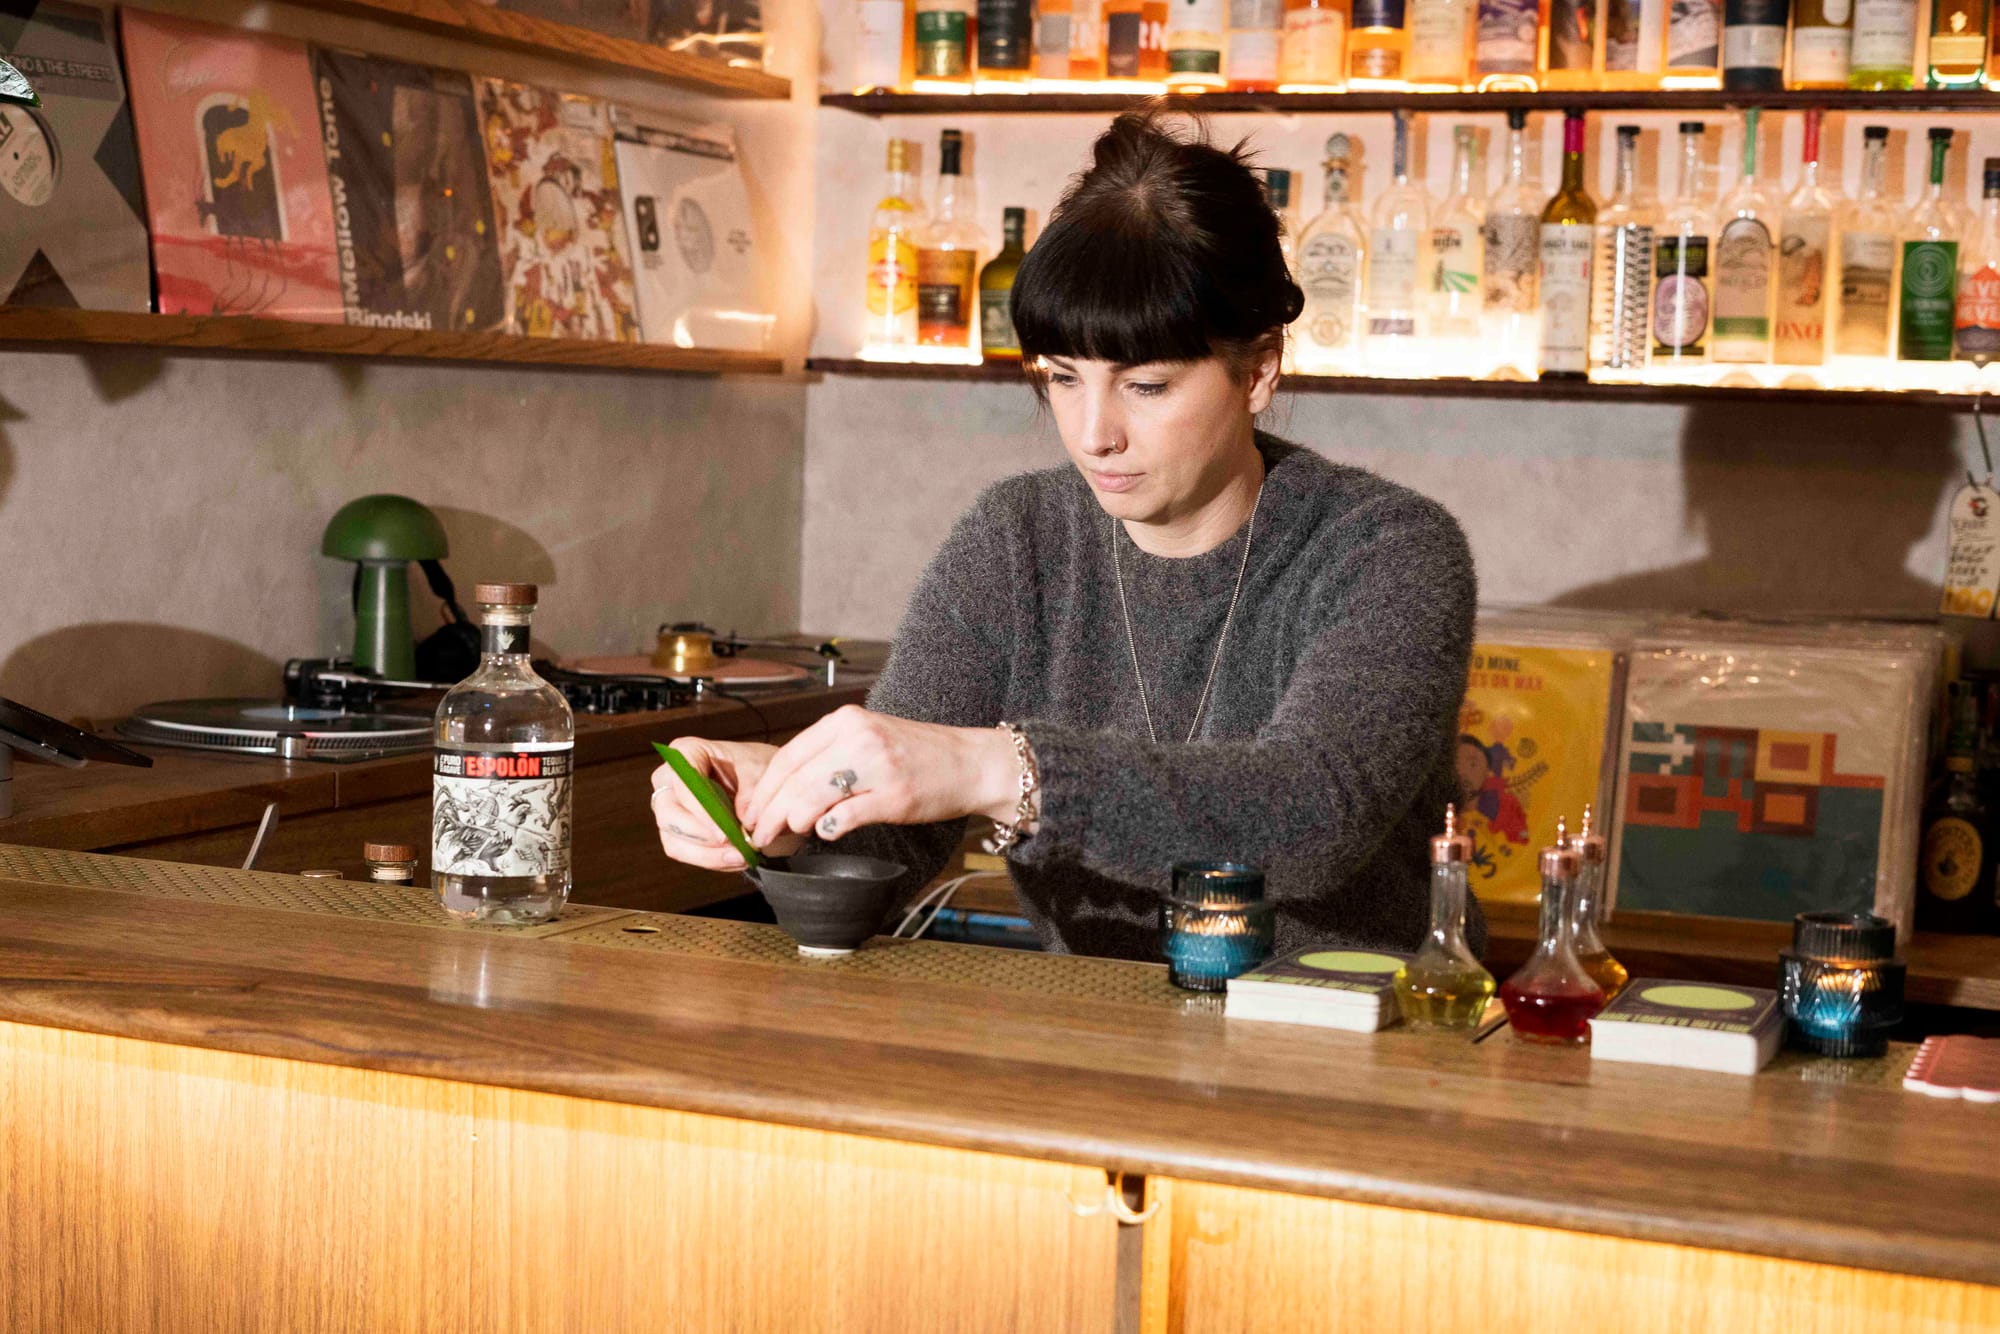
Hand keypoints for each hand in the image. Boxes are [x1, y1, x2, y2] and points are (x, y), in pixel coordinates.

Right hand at [648, 737, 803, 870]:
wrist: (765, 787)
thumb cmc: (759, 770)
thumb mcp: (763, 771)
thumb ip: (752, 790)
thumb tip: (742, 818)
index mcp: (686, 752)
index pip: (683, 782)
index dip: (700, 810)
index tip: (724, 833)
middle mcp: (669, 779)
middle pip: (669, 814)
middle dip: (703, 838)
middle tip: (737, 848)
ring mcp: (669, 807)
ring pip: (673, 840)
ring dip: (708, 855)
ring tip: (742, 857)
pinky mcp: (675, 831)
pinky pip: (682, 852)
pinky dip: (710, 860)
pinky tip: (736, 859)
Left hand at [741, 705, 1020, 847]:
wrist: (971, 763)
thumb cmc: (917, 755)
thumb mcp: (868, 738)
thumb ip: (829, 756)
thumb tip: (782, 791)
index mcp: (846, 720)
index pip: (787, 756)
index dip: (762, 789)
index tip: (750, 812)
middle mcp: (858, 737)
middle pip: (793, 780)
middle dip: (768, 812)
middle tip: (758, 835)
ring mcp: (877, 766)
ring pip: (811, 798)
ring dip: (790, 823)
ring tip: (783, 838)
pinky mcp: (894, 796)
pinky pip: (845, 818)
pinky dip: (827, 830)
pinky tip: (825, 834)